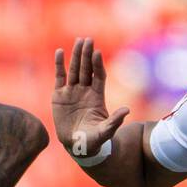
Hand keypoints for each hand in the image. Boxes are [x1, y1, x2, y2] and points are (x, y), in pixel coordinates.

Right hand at [52, 37, 130, 159]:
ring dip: (76, 56)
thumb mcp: (105, 132)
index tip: (97, 53)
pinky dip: (59, 65)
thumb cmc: (94, 140)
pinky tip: (60, 52)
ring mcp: (72, 92)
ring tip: (78, 41)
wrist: (77, 146)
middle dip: (87, 55)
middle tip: (88, 40)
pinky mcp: (59, 96)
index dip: (98, 65)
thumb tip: (127, 110)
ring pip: (74, 70)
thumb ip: (114, 121)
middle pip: (87, 69)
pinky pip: (59, 77)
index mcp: (97, 96)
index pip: (98, 76)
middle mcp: (85, 91)